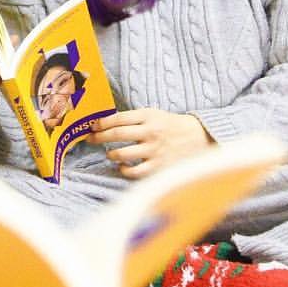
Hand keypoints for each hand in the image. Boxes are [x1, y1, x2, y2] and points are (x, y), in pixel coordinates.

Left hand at [87, 109, 211, 178]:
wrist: (197, 138)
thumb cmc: (169, 126)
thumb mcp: (153, 114)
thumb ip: (133, 118)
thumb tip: (106, 123)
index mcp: (148, 116)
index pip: (119, 118)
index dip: (102, 122)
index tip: (92, 126)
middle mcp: (150, 133)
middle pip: (117, 134)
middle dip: (99, 137)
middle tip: (90, 139)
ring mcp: (154, 151)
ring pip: (122, 154)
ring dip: (111, 154)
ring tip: (110, 153)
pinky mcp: (158, 167)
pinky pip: (134, 172)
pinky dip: (124, 170)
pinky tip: (122, 167)